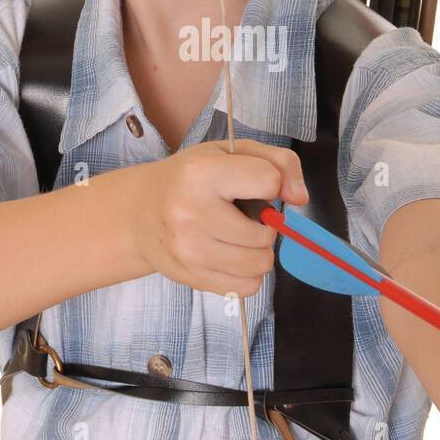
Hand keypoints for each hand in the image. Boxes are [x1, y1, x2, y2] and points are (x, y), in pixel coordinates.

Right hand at [133, 139, 308, 297]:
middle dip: (264, 224)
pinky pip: (247, 287)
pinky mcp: (191, 278)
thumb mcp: (231, 152)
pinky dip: (246, 273)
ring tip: (236, 235)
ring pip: (260, 264)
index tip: (250, 183)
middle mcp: (190, 214)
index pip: (268, 181)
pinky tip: (228, 255)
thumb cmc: (190, 178)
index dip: (269, 183)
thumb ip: (277, 162)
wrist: (139, 213)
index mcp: (200, 173)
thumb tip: (300, 198)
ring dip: (257, 251)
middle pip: (267, 234)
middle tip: (241, 214)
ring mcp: (189, 251)